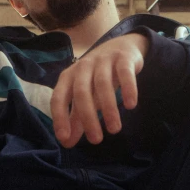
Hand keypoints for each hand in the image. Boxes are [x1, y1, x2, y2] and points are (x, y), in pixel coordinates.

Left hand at [51, 33, 148, 147]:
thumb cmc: (97, 76)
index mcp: (68, 76)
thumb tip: (67, 143)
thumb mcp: (85, 95)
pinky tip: (130, 105)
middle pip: (81, 92)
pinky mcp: (123, 58)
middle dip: (88, 117)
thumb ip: (75, 118)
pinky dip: (128, 89)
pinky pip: (124, 73)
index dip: (60, 118)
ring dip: (108, 108)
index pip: (59, 97)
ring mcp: (102, 60)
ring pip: (103, 84)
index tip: (65, 140)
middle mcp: (83, 67)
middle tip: (96, 140)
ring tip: (114, 129)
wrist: (121, 46)